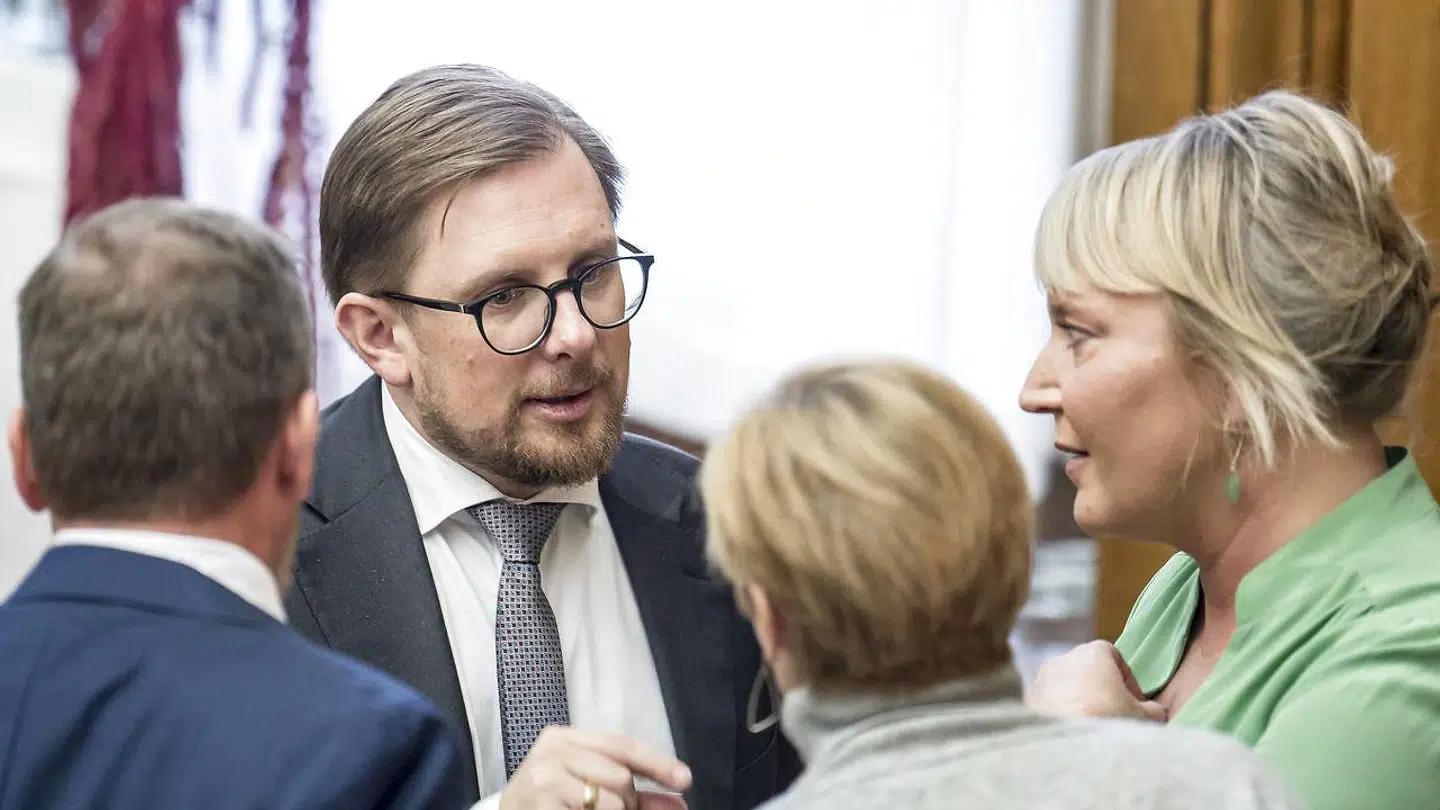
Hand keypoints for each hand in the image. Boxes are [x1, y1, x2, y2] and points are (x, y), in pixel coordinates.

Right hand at [499, 727, 691, 809]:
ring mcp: (543, 778)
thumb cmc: (550, 800)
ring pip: (610, 802)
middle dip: (628, 801)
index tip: (685, 781)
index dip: (657, 763)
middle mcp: (552, 750)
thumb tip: (679, 803)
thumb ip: (634, 792)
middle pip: (620, 776)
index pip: (622, 745)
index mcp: (565, 737)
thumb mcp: (588, 784)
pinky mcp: (540, 805)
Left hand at [1025, 640, 1167, 721]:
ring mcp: (1042, 677)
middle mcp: (1063, 658)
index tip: (1134, 701)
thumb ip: (1153, 709)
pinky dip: (1060, 712)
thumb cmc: (1108, 718)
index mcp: (1092, 652)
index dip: (1126, 678)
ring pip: (1066, 686)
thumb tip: (1156, 711)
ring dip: (1079, 701)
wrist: (1065, 742)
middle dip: (1101, 689)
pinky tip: (1070, 732)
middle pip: (1087, 670)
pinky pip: (1049, 702)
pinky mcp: (1028, 698)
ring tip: (1091, 726)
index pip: (1113, 655)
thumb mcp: (1142, 716)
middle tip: (1113, 715)